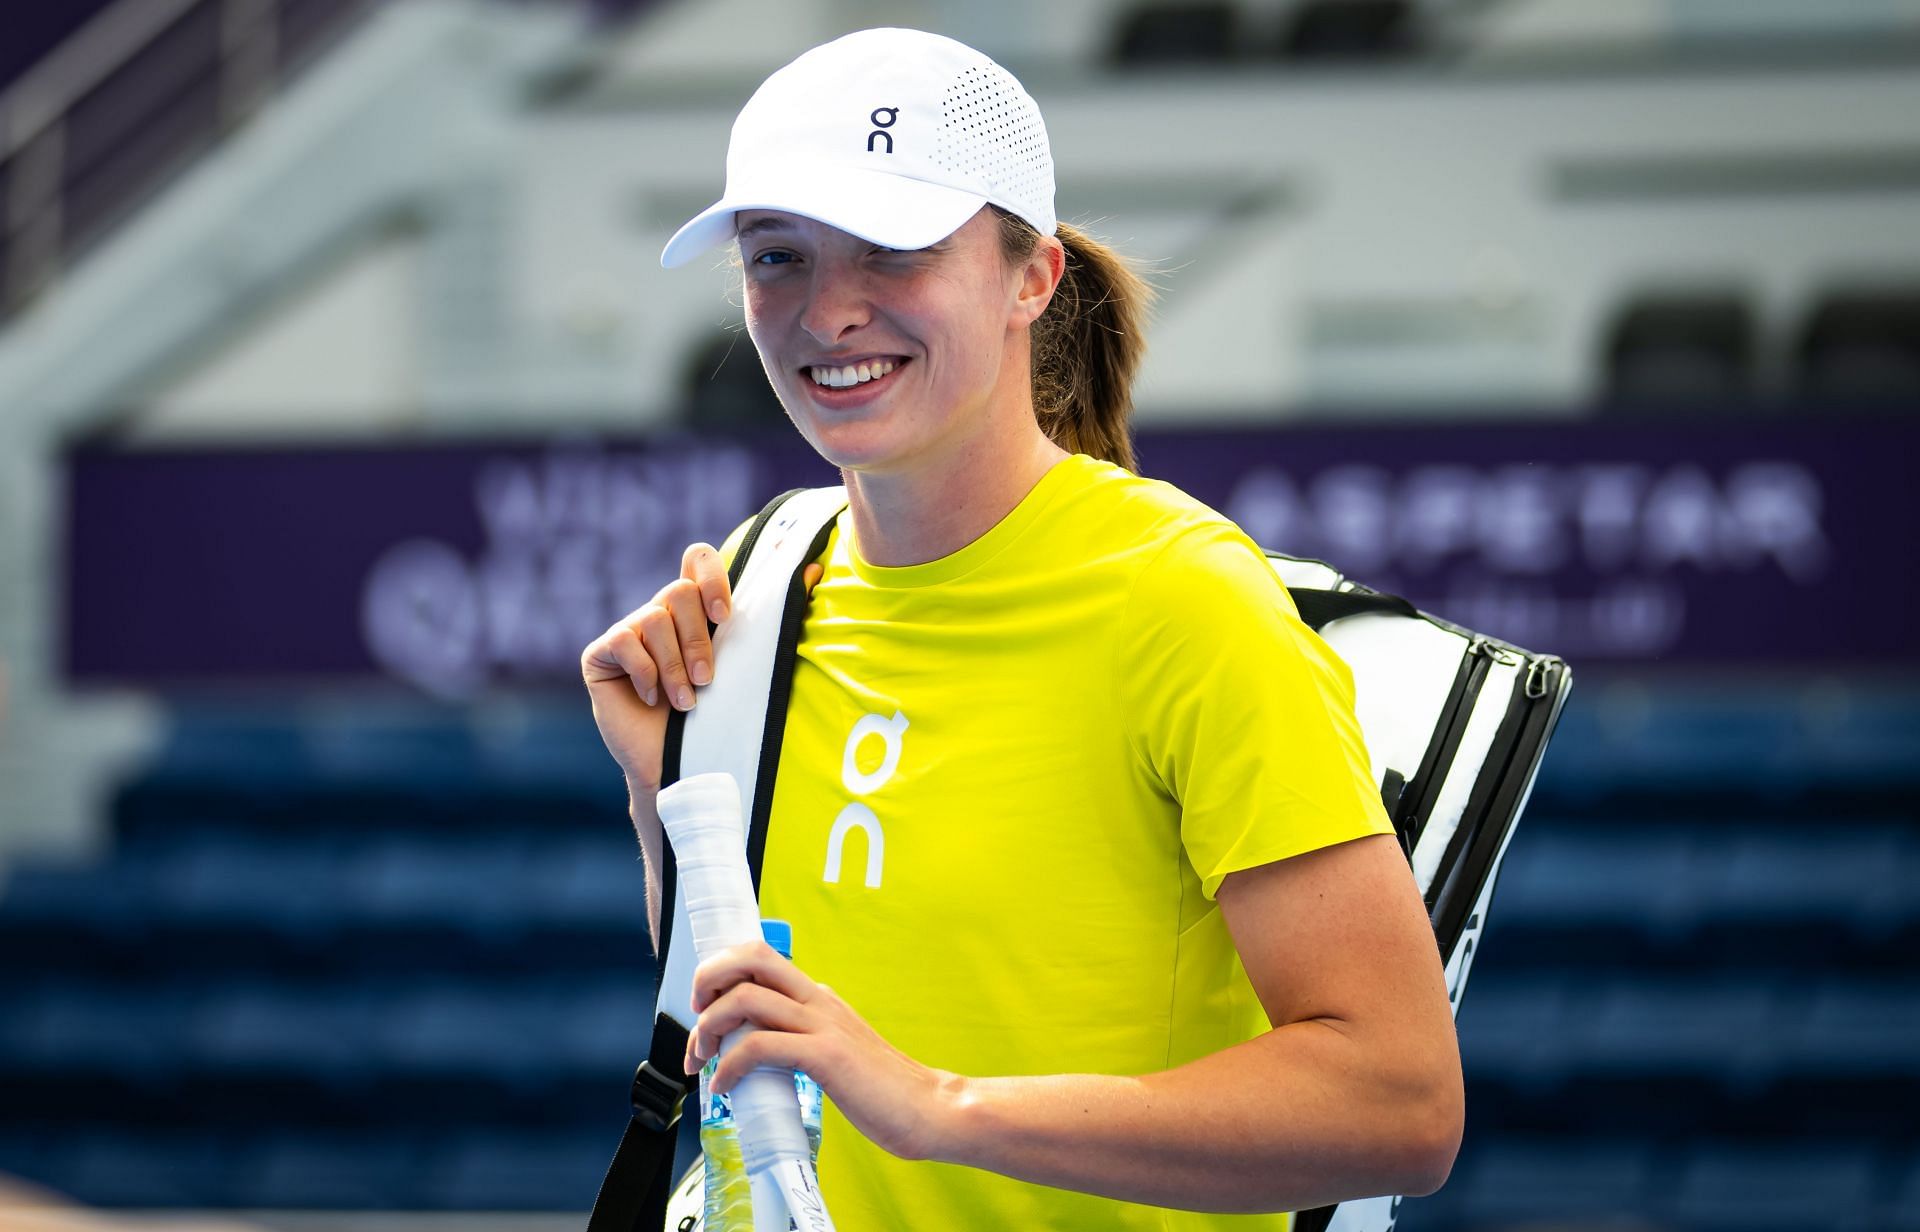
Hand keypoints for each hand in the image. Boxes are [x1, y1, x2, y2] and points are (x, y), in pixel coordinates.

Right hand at [580, 547, 824, 791]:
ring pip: (653, 617)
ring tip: (685, 703)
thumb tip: (818, 569)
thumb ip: (770, 620)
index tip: (725, 617)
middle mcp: (659, 613)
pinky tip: (652, 699)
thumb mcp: (745, 665)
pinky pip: (624, 640)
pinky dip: (645, 673)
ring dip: (675, 666)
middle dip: (699, 641)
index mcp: (694, 610)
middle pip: (679, 591)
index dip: (711, 577)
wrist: (679, 768)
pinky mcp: (600, 654)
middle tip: (707, 681)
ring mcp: (627, 632)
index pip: (697, 558)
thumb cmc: (716, 719)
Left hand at [684, 942, 963, 1162]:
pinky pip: (759, 1047)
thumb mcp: (835, 1052)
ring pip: (746, 998)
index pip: (760, 957)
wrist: (930, 1109)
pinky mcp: (826, 1056)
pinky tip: (725, 1088)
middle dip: (706, 979)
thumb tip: (758, 1051)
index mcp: (818, 998)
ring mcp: (823, 1025)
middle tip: (695, 1019)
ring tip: (702, 1060)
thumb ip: (801, 1042)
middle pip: (750, 956)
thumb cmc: (883, 1091)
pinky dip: (729, 1067)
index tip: (703, 1007)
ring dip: (708, 1027)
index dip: (721, 971)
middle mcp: (818, 1000)